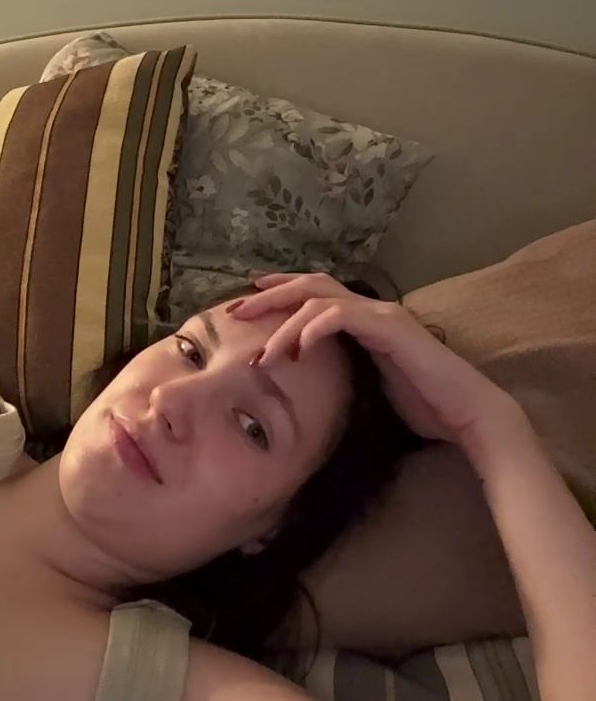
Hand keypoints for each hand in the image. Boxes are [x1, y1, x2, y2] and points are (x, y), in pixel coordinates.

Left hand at [228, 272, 526, 452]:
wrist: (465, 414)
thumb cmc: (423, 405)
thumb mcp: (368, 383)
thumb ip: (342, 368)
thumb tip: (305, 374)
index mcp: (365, 320)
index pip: (314, 294)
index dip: (279, 292)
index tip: (245, 302)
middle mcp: (372, 309)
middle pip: (310, 286)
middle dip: (269, 296)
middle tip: (235, 310)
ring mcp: (382, 315)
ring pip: (319, 302)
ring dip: (284, 325)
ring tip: (263, 353)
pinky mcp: (391, 328)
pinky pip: (342, 317)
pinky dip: (315, 328)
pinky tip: (298, 347)